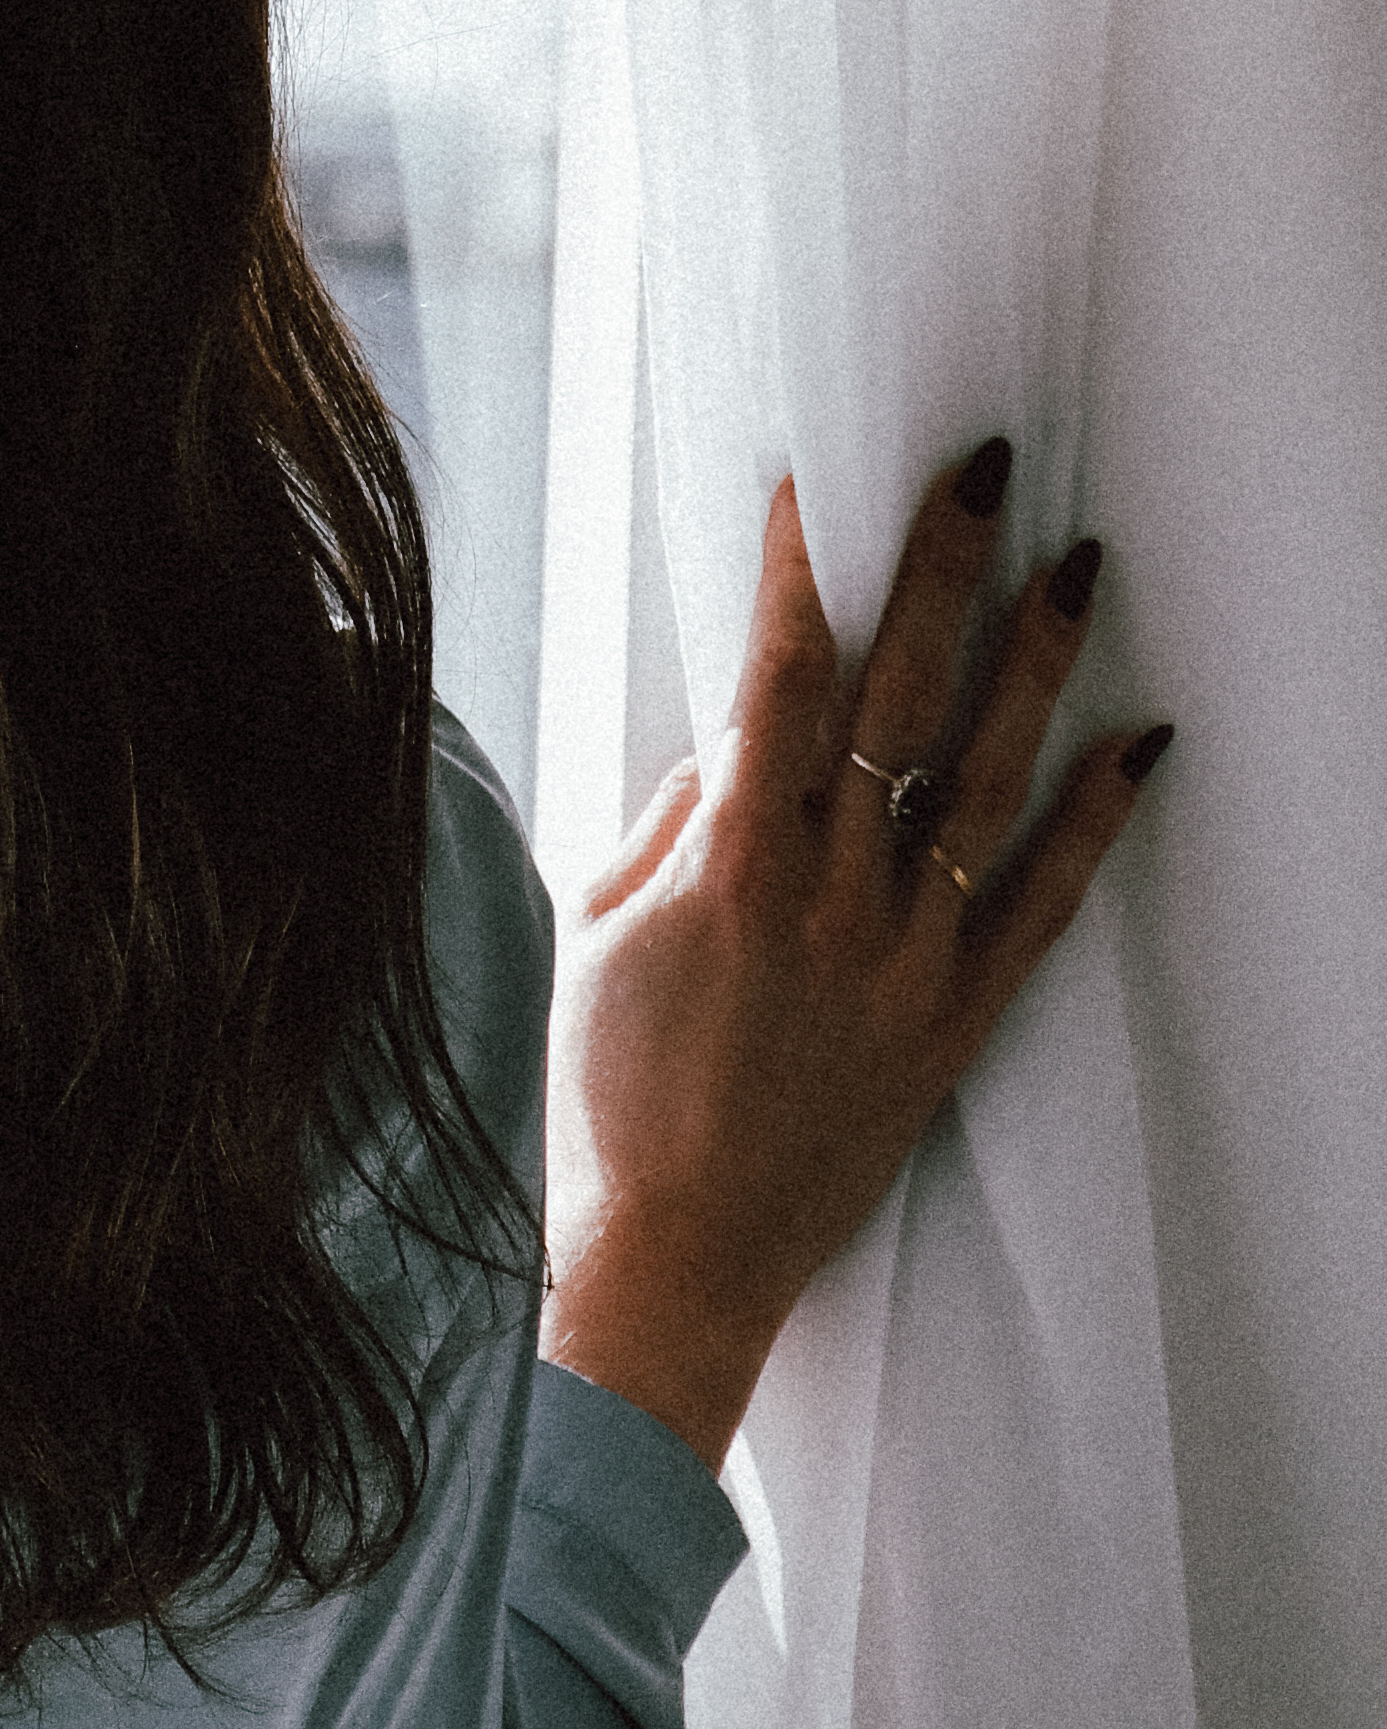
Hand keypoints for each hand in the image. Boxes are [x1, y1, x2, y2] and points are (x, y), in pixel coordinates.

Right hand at [538, 449, 1169, 1468]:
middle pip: (900, 699)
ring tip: (1075, 567)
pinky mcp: (952, 1026)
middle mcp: (831, 899)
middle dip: (941, 570)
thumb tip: (728, 744)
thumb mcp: (592, 929)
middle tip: (983, 470)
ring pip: (986, 783)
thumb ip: (666, 824)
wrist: (671, 1258)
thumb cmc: (603, 1094)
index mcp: (728, 866)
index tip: (815, 484)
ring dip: (1035, 664)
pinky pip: (1043, 909)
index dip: (797, 572)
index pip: (776, 680)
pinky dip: (1095, 822)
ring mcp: (904, 962)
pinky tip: (1137, 745)